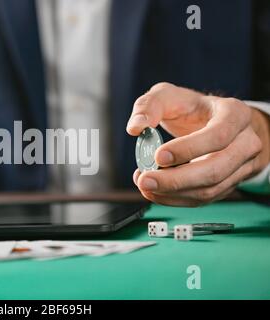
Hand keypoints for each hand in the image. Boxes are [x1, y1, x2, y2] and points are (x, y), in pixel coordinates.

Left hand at [127, 82, 269, 205]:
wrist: (214, 122)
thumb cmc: (192, 108)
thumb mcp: (169, 95)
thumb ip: (149, 105)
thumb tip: (135, 127)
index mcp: (234, 114)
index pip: (218, 135)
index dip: (188, 149)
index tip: (158, 156)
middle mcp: (245, 142)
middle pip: (216, 169)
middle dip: (176, 180)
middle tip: (145, 180)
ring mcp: (240, 167)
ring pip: (210, 190)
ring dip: (174, 193)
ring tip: (146, 185)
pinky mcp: (228, 184)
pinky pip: (204, 199)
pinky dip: (176, 199)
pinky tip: (156, 192)